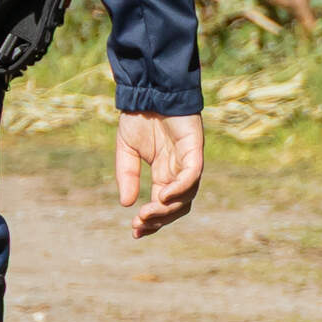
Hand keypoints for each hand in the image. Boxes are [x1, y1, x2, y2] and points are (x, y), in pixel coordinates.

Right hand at [116, 112, 202, 235]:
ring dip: (168, 209)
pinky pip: (192, 175)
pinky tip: (164, 195)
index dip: (151, 220)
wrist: (148, 90)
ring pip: (187, 196)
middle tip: (139, 224)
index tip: (134, 231)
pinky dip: (181, 188)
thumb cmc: (139, 117)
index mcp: (164, 173)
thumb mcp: (126, 150)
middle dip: (159, 220)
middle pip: (177, 206)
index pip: (162, 205)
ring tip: (147, 213)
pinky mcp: (195, 149)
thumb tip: (126, 203)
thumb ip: (126, 175)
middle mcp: (179, 171)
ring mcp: (189, 161)